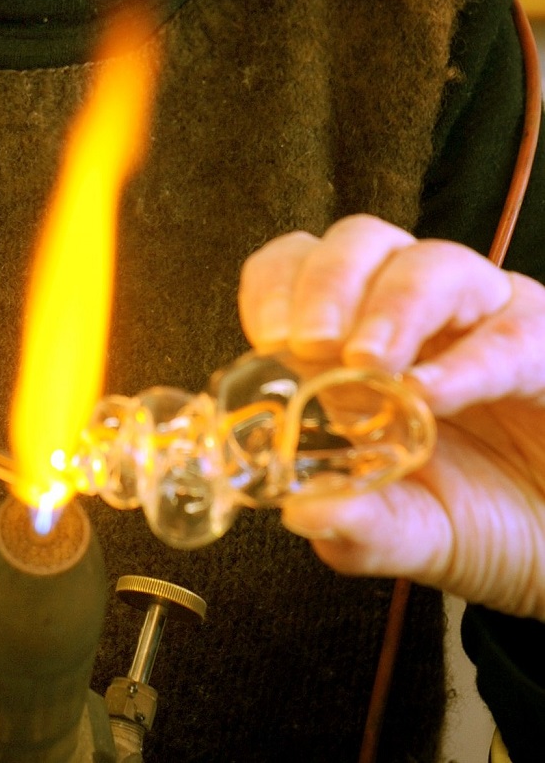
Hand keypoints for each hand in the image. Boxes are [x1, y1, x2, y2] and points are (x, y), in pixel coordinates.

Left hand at [238, 214, 544, 619]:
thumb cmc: (490, 520)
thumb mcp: (416, 535)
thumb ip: (362, 526)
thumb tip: (300, 511)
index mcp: (362, 332)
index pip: (303, 266)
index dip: (278, 286)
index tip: (266, 337)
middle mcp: (421, 308)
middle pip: (363, 242)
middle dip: (327, 283)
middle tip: (310, 344)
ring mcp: (487, 316)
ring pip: (435, 264)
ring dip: (393, 307)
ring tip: (368, 363)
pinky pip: (510, 332)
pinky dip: (467, 360)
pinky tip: (433, 393)